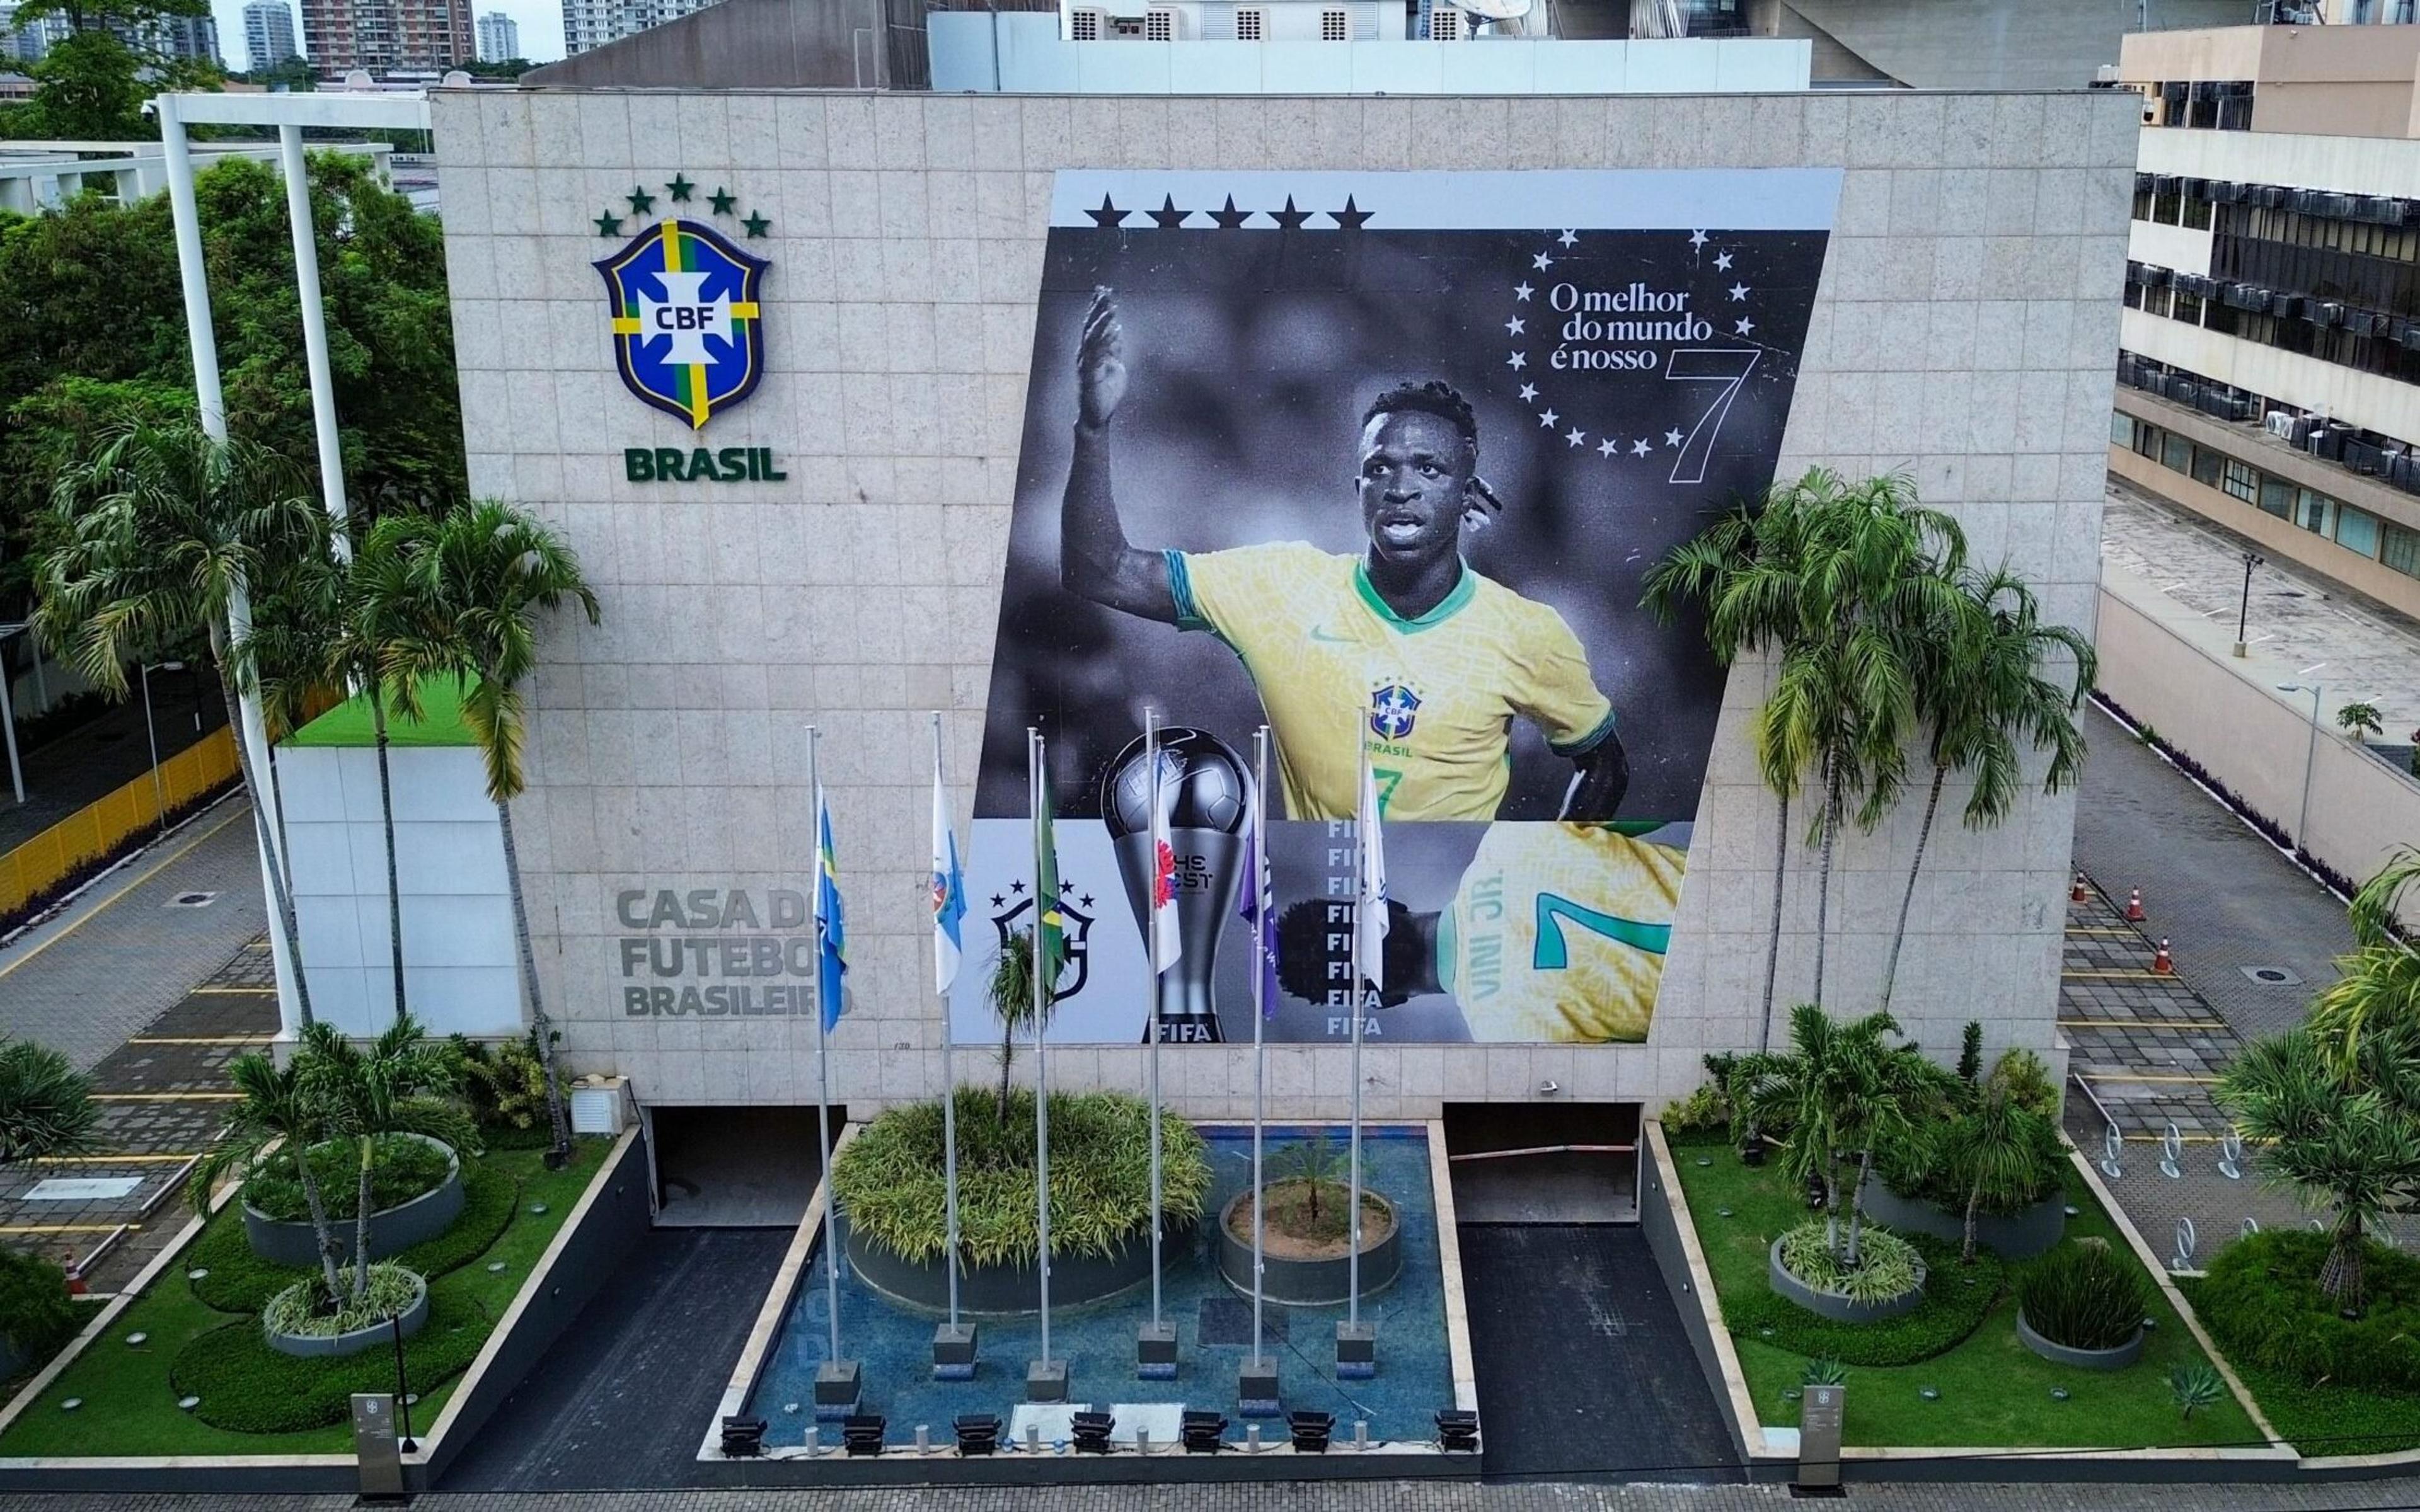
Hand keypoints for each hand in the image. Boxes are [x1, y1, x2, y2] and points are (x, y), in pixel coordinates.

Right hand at [1077, 286, 1126, 431]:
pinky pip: (1097, 356)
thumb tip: (1116, 330)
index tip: (1103, 291)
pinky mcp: (1089, 376)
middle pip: (1090, 327)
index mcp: (1089, 351)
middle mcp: (1084, 355)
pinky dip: (1106, 343)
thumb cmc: (1105, 393)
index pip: (1092, 325)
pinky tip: (1114, 332)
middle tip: (1105, 293)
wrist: (1097, 417)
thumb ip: (1113, 349)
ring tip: (1111, 308)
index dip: (1096, 308)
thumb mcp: (1114, 365)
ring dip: (1102, 322)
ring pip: (1092, 339)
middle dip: (1097, 309)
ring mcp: (1085, 365)